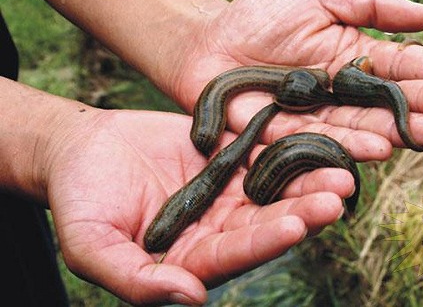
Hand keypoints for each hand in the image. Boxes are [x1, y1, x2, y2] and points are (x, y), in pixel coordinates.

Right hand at [46, 108, 351, 304]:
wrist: (82, 150)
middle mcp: (219, 226)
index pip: (234, 254)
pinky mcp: (230, 155)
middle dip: (303, 210)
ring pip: (275, 187)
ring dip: (308, 178)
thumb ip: (135, 279)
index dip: (264, 242)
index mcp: (193, 256)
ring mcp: (228, 190)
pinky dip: (290, 144)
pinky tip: (319, 134)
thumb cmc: (79, 201)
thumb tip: (190, 298)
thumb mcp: (92, 246)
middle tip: (336, 194)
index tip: (294, 226)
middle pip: (267, 221)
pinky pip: (263, 149)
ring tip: (341, 167)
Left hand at [174, 0, 422, 159]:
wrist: (207, 42)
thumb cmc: (260, 14)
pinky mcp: (287, 140)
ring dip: (395, 131)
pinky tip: (379, 146)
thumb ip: (370, 6)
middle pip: (386, 103)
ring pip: (360, 127)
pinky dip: (349, 145)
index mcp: (353, 59)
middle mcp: (341, 94)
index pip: (400, 66)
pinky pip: (320, 143)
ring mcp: (316, 119)